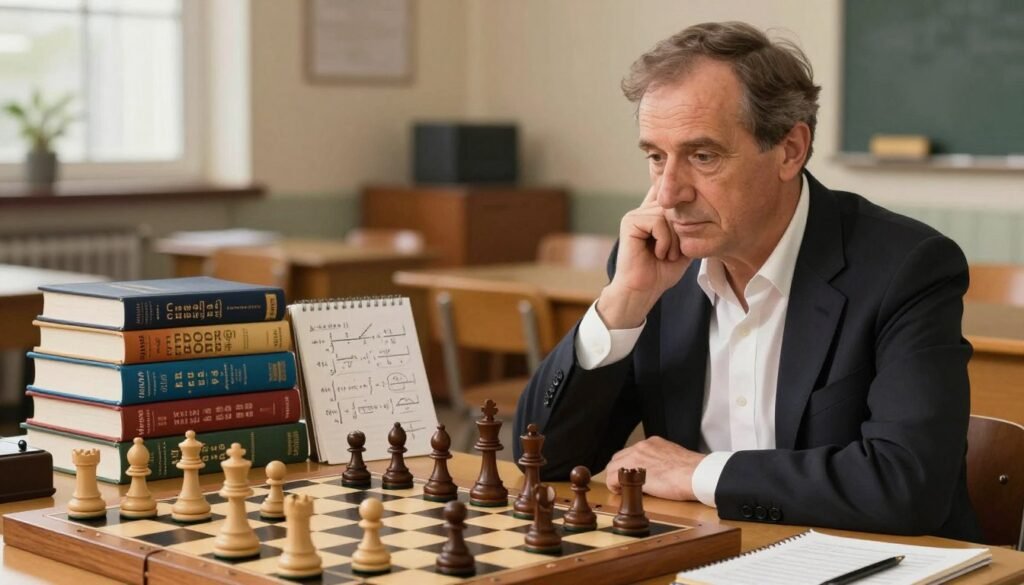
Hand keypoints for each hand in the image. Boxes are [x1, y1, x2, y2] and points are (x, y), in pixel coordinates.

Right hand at [598, 182, 690, 328]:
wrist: (643, 291)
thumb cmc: (662, 272)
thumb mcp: (684, 246)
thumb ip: (690, 226)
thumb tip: (702, 203)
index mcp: (655, 215)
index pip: (671, 193)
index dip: (683, 196)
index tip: (693, 203)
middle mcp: (644, 211)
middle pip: (674, 205)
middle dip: (681, 230)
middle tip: (675, 253)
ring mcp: (635, 215)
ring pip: (667, 213)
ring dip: (673, 239)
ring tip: (667, 255)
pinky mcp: (629, 222)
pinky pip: (657, 221)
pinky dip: (664, 241)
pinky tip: (658, 254)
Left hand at [604, 436, 704, 500]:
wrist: (696, 474)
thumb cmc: (693, 472)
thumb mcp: (676, 459)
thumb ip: (664, 462)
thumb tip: (660, 473)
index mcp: (653, 443)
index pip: (632, 452)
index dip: (629, 465)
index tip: (632, 475)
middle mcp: (642, 446)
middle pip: (619, 457)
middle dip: (618, 470)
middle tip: (623, 483)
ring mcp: (635, 457)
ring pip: (612, 467)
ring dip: (615, 478)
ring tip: (621, 489)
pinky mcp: (631, 470)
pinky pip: (612, 477)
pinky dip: (613, 486)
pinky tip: (619, 492)